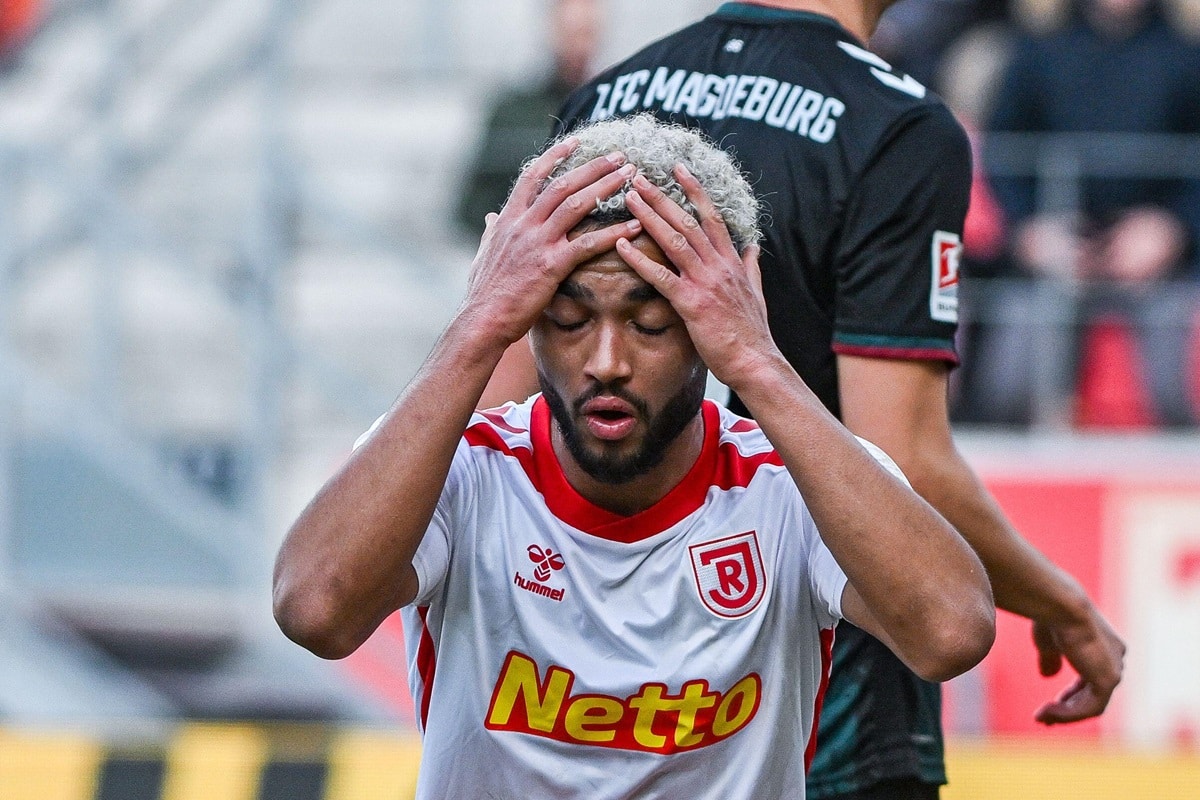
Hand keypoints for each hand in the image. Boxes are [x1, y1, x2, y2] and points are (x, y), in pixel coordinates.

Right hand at [463, 139, 641, 344]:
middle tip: (620, 156)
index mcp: (509, 219)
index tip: (577, 142)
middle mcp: (524, 225)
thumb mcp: (483, 254)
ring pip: (576, 204)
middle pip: (562, 184)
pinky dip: (613, 232)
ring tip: (631, 176)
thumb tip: (491, 217)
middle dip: (593, 166)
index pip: (533, 176)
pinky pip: (587, 244)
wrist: (483, 319)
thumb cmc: (484, 292)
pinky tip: (635, 226)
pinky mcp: (551, 265)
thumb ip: (491, 232)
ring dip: (606, 186)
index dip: (555, 157)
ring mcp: (538, 243)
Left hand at [617, 165, 776, 388]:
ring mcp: (705, 283)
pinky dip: (640, 259)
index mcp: (732, 261)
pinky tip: (621, 245)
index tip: (678, 169)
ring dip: (649, 217)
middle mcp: (719, 266)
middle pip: (687, 221)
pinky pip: (661, 276)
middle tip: (639, 177)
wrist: (755, 361)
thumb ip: (752, 267)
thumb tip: (753, 247)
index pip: (711, 217)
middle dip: (662, 197)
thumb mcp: (756, 292)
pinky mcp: (692, 304)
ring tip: (628, 198)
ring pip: (674, 241)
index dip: (694, 191)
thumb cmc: (753, 332)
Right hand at [1030, 605, 1125, 724]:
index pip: (1090, 678)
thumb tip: (1048, 675)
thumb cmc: (1052, 618)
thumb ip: (1052, 659)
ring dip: (1065, 714)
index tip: (1050, 704)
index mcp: (1106, 646)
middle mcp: (1115, 658)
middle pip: (1093, 694)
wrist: (1061, 607)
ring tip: (1040, 717)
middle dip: (1068, 708)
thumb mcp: (1049, 642)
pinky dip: (1068, 714)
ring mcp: (1114, 670)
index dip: (1071, 694)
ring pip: (1092, 704)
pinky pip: (1090, 708)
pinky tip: (1048, 712)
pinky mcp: (1108, 681)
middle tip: (1045, 716)